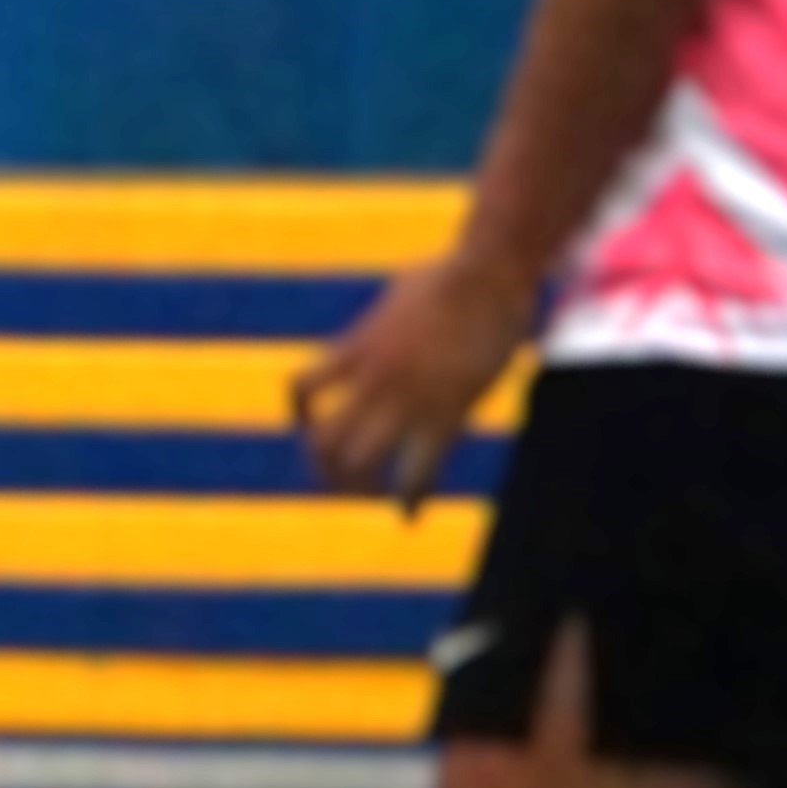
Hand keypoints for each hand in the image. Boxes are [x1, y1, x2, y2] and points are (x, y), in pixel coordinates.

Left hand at [293, 246, 529, 509]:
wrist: (485, 274)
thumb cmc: (451, 277)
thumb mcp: (398, 297)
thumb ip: (386, 321)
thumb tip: (393, 315)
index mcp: (356, 348)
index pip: (302, 390)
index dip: (301, 417)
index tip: (312, 432)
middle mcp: (371, 377)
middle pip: (323, 440)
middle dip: (326, 468)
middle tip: (341, 483)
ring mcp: (406, 397)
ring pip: (360, 461)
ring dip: (363, 487)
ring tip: (376, 499)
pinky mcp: (446, 412)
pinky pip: (418, 470)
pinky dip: (410, 498)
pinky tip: (409, 513)